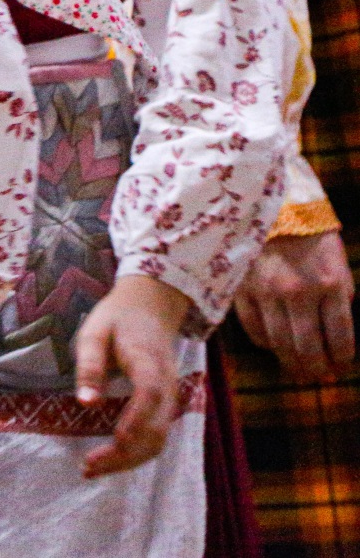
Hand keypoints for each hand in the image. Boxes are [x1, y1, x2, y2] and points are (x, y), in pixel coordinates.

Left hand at [73, 274, 192, 477]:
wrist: (151, 306)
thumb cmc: (117, 317)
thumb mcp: (93, 332)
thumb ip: (90, 366)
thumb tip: (86, 404)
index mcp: (148, 362)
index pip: (148, 397)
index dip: (135, 422)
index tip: (113, 443)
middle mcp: (166, 385)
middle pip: (155, 429)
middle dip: (124, 454)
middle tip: (88, 468)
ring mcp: (170, 397)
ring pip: (159, 439)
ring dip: (130, 460)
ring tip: (95, 469)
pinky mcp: (166, 404)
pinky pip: (158, 435)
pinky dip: (138, 453)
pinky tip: (113, 458)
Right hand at [236, 231, 355, 382]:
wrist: (274, 208)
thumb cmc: (313, 239)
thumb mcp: (338, 267)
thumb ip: (338, 300)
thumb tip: (334, 338)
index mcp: (330, 284)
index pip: (340, 337)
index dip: (342, 358)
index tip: (342, 367)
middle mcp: (298, 292)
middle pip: (308, 347)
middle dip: (318, 369)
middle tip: (321, 377)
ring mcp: (267, 291)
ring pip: (280, 343)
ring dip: (292, 364)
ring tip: (300, 372)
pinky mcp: (243, 289)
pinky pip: (254, 328)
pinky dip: (265, 343)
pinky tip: (274, 346)